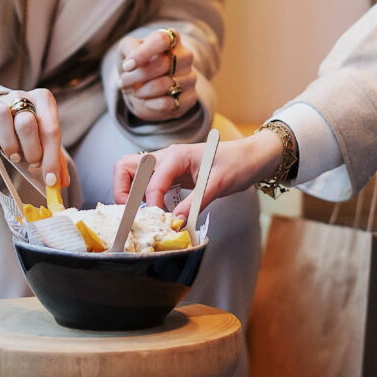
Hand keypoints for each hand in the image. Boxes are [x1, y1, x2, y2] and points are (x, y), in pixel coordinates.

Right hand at [0, 87, 68, 190]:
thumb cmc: (25, 131)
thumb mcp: (42, 141)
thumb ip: (55, 159)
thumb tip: (62, 183)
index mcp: (44, 101)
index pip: (51, 130)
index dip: (51, 159)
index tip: (50, 181)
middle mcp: (22, 96)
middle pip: (27, 122)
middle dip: (31, 150)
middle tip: (30, 162)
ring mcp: (0, 99)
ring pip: (1, 115)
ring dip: (7, 142)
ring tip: (12, 154)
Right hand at [114, 130, 280, 218]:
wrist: (253, 157)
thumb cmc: (238, 163)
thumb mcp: (219, 183)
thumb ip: (196, 202)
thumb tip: (175, 221)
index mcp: (176, 155)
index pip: (151, 179)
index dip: (152, 202)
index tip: (161, 219)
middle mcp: (167, 157)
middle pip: (128, 167)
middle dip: (123, 190)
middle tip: (133, 213)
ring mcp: (168, 165)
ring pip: (134, 174)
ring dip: (131, 193)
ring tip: (143, 213)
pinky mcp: (173, 175)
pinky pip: (149, 183)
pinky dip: (145, 196)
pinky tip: (157, 211)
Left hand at [118, 28, 196, 120]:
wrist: (144, 88)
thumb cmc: (136, 64)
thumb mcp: (126, 50)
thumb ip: (128, 48)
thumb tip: (132, 62)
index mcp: (172, 38)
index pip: (161, 40)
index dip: (143, 53)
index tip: (127, 66)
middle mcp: (185, 55)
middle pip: (161, 64)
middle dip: (136, 76)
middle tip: (123, 82)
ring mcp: (191, 77)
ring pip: (163, 85)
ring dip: (141, 91)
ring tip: (136, 91)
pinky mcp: (190, 97)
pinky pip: (168, 103)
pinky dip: (151, 104)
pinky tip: (147, 101)